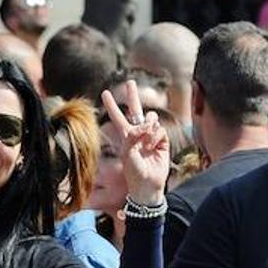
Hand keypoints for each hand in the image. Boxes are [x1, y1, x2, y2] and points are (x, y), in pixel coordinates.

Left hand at [100, 81, 170, 205]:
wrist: (148, 184)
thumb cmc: (134, 172)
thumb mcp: (128, 154)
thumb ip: (133, 137)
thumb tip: (146, 124)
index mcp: (126, 137)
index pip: (117, 117)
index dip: (112, 105)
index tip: (104, 93)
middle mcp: (138, 134)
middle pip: (136, 110)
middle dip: (133, 96)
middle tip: (130, 82)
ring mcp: (151, 136)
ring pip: (151, 119)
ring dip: (148, 126)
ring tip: (145, 142)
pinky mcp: (162, 141)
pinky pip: (160, 130)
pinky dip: (156, 137)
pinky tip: (153, 147)